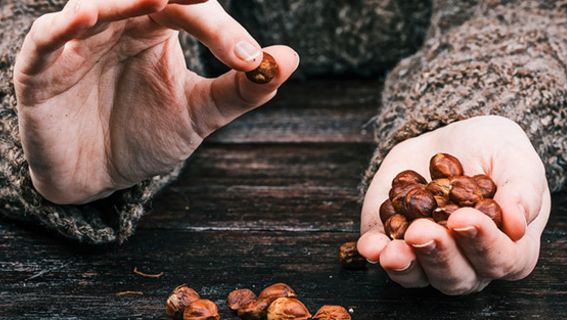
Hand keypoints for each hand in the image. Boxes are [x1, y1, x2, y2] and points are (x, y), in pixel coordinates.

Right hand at [14, 0, 298, 203]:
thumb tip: (288, 59)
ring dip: (120, 0)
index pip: (190, 9)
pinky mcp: (41, 71)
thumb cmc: (147, 134)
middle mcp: (117, 26)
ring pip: (94, 6)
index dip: (220, 29)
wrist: (99, 176)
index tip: (250, 58)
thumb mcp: (201, 112)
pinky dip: (60, 28)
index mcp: (156, 28)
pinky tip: (82, 17)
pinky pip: (45, 40)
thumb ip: (242, 88)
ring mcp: (78, 44)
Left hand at [357, 116, 550, 294]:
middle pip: (458, 276)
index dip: (484, 244)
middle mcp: (469, 262)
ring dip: (407, 264)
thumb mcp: (515, 159)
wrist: (450, 139)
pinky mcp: (394, 242)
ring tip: (396, 247)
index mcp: (508, 247)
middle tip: (424, 230)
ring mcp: (429, 257)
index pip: (503, 260)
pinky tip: (371, 247)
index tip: (464, 219)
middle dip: (439, 255)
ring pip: (420, 276)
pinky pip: (385, 258)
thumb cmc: (494, 152)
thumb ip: (522, 191)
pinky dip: (377, 254)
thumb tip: (517, 225)